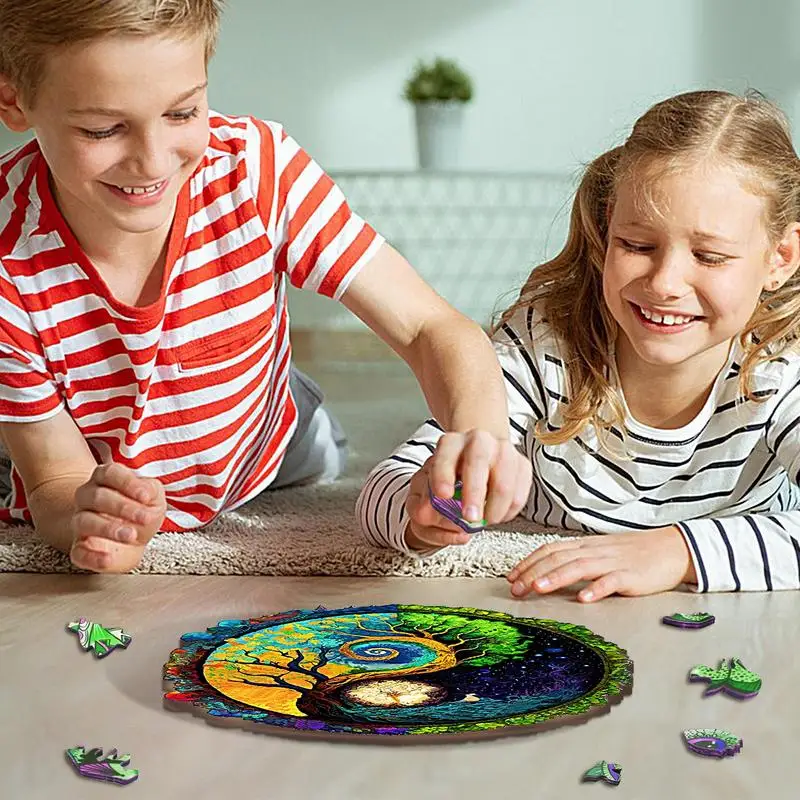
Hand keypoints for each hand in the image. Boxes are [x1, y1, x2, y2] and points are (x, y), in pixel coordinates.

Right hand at [69, 463, 165, 572]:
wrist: (134, 540)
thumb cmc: (142, 511)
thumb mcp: (154, 497)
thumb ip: (151, 490)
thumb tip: (146, 491)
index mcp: (106, 478)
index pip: (110, 473)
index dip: (127, 483)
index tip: (145, 496)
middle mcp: (88, 497)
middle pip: (97, 497)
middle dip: (123, 507)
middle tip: (144, 517)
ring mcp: (81, 521)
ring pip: (85, 521)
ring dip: (108, 529)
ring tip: (131, 535)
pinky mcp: (80, 548)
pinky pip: (78, 552)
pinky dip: (93, 557)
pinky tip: (108, 558)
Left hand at [404, 430, 531, 551]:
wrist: (479, 454)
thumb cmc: (453, 472)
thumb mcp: (431, 482)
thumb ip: (424, 500)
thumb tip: (424, 516)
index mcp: (451, 443)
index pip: (445, 456)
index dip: (443, 475)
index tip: (443, 495)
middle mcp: (478, 441)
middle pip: (478, 462)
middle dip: (475, 493)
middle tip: (470, 517)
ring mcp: (503, 450)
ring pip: (504, 481)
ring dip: (495, 508)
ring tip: (485, 521)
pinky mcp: (522, 464)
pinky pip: (520, 491)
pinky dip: (510, 509)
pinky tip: (498, 514)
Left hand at [506, 526, 696, 601]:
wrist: (672, 548)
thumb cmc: (633, 554)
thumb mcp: (600, 553)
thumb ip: (577, 560)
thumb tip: (548, 571)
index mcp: (585, 546)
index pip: (550, 550)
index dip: (529, 562)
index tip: (511, 576)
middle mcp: (595, 551)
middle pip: (559, 558)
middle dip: (534, 572)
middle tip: (516, 588)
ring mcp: (613, 562)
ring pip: (580, 567)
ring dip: (556, 577)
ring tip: (538, 588)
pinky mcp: (632, 576)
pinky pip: (612, 581)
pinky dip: (597, 589)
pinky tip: (584, 598)